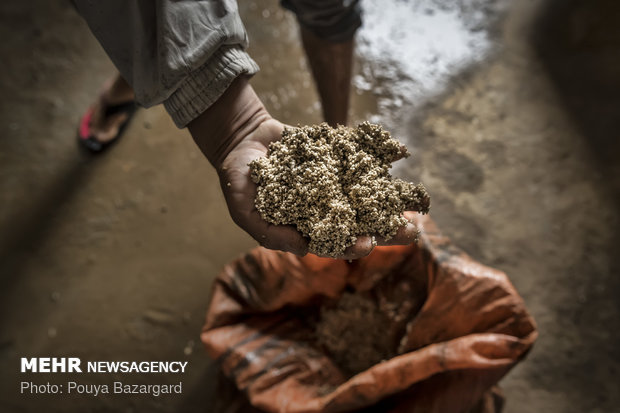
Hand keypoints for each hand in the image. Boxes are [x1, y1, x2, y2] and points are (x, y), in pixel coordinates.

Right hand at [188, 76, 419, 258]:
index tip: (368, 243)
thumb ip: (270, 233)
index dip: (351, 245)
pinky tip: (399, 154)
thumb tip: (304, 250)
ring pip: (366, 194)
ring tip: (415, 202)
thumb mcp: (244, 210)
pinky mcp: (336, 158)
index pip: (333, 242)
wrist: (242, 138)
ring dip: (390, 199)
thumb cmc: (239, 180)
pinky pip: (360, 160)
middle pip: (358, 222)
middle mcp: (324, 207)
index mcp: (305, 226)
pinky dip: (379, 158)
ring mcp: (333, 183)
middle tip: (408, 231)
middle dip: (384, 228)